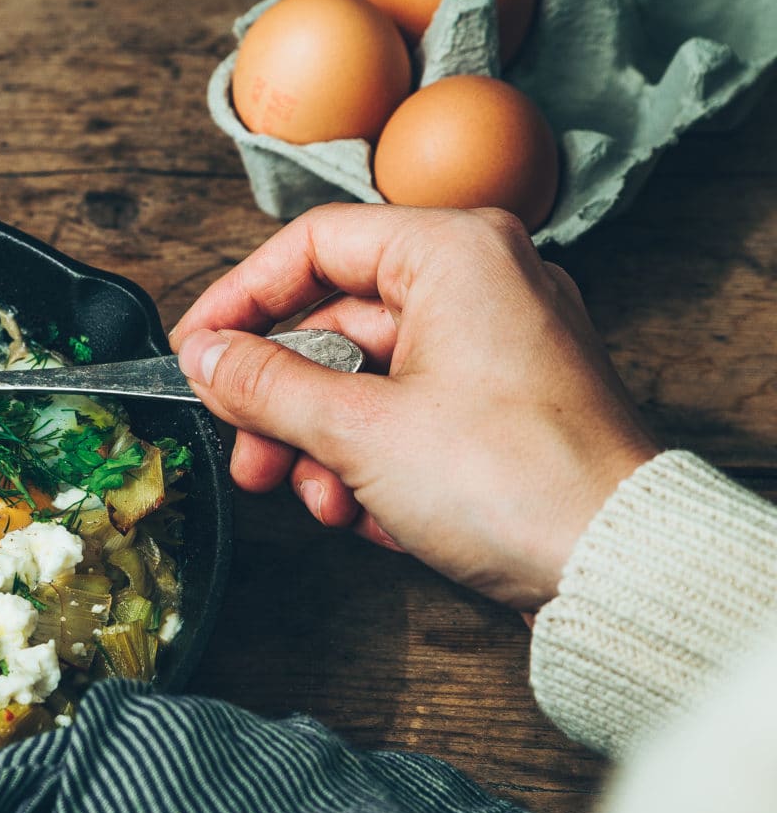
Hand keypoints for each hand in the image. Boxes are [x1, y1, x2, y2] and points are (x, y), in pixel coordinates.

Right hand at [170, 204, 656, 611]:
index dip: (240, 300)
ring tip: (317, 500)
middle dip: (282, 401)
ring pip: (367, 377)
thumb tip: (205, 356)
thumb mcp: (356, 430)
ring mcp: (498, 345)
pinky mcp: (505, 405)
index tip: (195, 353)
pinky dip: (374, 462)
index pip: (312, 245)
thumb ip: (264, 384)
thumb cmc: (513, 480)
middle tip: (247, 451)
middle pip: (335, 321)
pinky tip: (370, 515)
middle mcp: (483, 282)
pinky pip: (409, 413)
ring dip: (323, 445)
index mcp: (454, 252)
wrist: (617, 566)